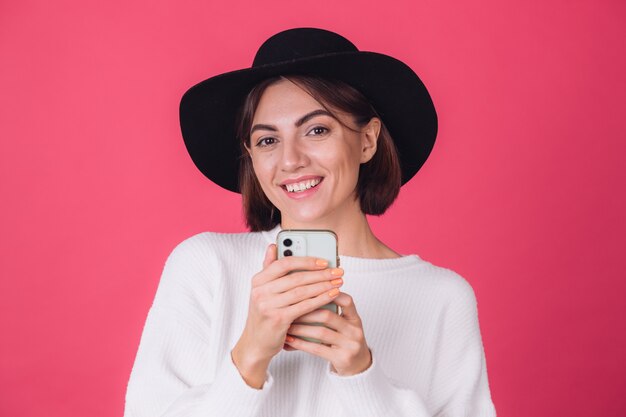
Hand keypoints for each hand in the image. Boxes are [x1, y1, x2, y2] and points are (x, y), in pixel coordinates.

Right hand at [232, 244, 343, 386]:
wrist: (255, 344)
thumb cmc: (264, 315)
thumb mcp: (263, 291)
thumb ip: (269, 269)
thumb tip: (272, 246)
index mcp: (258, 281)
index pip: (283, 264)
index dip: (305, 261)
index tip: (324, 261)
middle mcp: (260, 292)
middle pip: (296, 277)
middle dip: (320, 273)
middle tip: (338, 271)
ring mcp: (268, 306)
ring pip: (302, 291)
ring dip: (323, 285)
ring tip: (338, 282)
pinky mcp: (278, 319)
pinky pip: (304, 306)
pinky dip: (320, 299)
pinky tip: (332, 295)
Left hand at [284, 292, 372, 375]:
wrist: (359, 367)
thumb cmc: (345, 342)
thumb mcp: (343, 326)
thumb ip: (329, 314)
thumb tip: (300, 300)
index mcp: (355, 319)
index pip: (346, 300)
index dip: (328, 294)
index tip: (307, 291)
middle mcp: (355, 330)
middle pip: (327, 316)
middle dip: (305, 312)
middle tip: (289, 310)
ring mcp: (351, 345)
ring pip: (321, 332)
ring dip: (300, 329)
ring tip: (288, 327)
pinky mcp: (343, 359)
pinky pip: (318, 349)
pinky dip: (301, 344)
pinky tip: (290, 341)